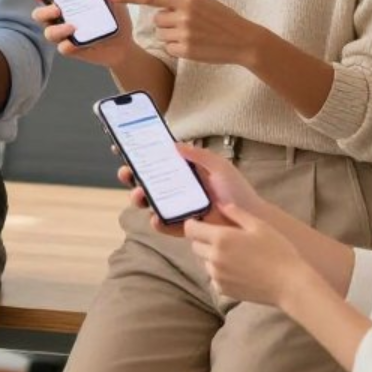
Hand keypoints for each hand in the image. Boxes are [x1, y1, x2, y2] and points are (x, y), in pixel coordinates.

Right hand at [31, 0, 137, 66]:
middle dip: (44, 11)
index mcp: (66, 4)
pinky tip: (73, 43)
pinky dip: (66, 45)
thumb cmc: (115, 19)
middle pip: (40, 14)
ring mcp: (64, 35)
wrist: (124, 43)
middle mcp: (60, 19)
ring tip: (72, 27)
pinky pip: (63, 48)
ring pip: (48, 32)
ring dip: (57, 29)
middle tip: (57, 9)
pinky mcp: (71, 49)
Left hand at [114, 0, 263, 66]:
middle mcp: (183, 17)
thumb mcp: (207, 0)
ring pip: (161, 35)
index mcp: (187, 2)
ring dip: (170, 36)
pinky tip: (193, 46)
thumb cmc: (224, 19)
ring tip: (191, 35)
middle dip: (166, 22)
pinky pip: (168, 48)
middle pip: (156, 20)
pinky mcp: (185, 51)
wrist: (243, 41)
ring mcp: (184, 35)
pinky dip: (177, 48)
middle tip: (184, 25)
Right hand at [117, 142, 267, 237]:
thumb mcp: (220, 167)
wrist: (251, 221)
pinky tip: (155, 218)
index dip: (138, 155)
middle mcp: (178, 189)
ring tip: (140, 195)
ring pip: (150, 203)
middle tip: (127, 173)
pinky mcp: (183, 228)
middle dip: (131, 176)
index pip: (156, 161)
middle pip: (146, 181)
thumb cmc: (237, 192)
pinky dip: (157, 222)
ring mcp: (179, 209)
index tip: (121, 148)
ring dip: (139, 198)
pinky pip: (165, 225)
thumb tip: (174, 144)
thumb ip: (198, 155)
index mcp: (184, 172)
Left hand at [184, 190, 309, 306]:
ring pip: (204, 262)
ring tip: (235, 256)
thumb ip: (237, 213)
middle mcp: (214, 257)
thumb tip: (221, 205)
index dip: (194, 224)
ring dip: (212, 257)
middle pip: (195, 245)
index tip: (201, 223)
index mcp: (221, 238)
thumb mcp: (259, 226)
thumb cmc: (278, 252)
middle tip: (223, 239)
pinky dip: (220, 273)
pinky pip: (213, 278)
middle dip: (204, 240)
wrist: (289, 284)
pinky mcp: (223, 289)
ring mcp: (217, 275)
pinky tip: (238, 270)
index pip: (190, 229)